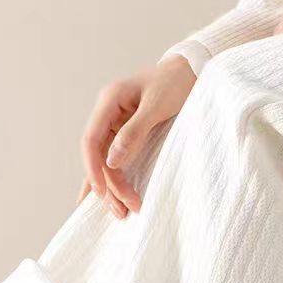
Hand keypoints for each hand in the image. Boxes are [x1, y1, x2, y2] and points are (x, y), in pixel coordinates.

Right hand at [78, 55, 195, 218]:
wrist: (192, 70)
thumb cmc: (176, 82)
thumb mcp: (157, 104)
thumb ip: (134, 132)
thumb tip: (112, 162)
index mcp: (109, 101)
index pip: (91, 140)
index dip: (93, 169)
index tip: (103, 192)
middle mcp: (107, 114)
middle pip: (98, 157)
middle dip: (109, 186)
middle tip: (124, 210)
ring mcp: (115, 125)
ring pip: (105, 163)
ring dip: (113, 188)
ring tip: (122, 213)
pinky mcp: (126, 134)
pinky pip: (114, 161)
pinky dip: (113, 180)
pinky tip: (106, 200)